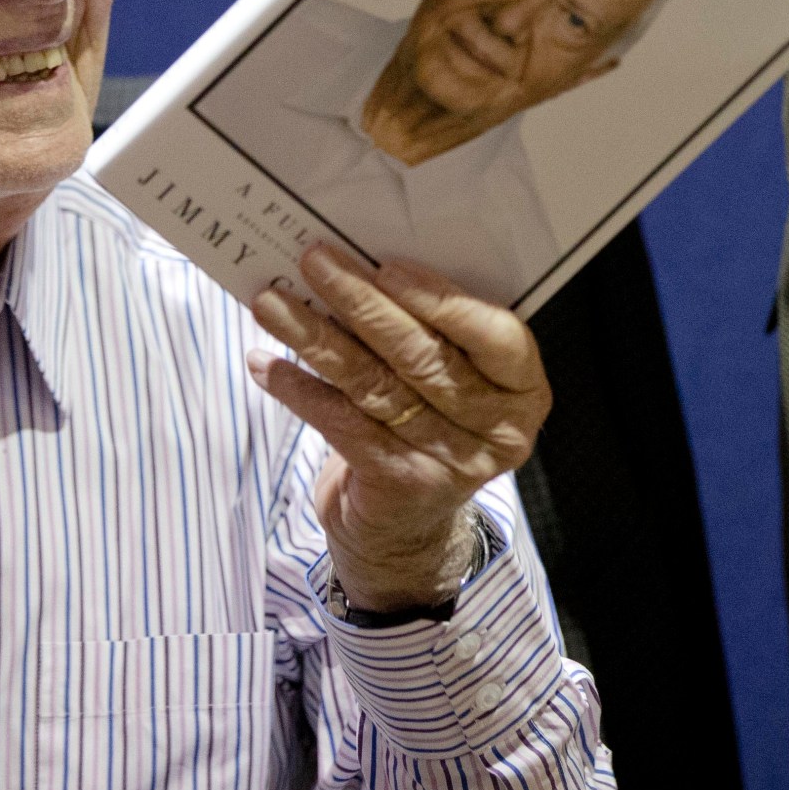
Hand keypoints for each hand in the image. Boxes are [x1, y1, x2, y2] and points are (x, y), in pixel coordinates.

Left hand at [247, 245, 548, 609]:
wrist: (407, 527)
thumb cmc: (430, 424)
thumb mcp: (455, 379)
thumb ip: (434, 332)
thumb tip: (360, 262)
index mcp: (524, 390)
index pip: (497, 337)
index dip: (443, 301)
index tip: (387, 266)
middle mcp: (498, 431)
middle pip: (424, 356)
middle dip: (363, 304)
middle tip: (315, 262)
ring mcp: (452, 463)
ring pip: (374, 385)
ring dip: (316, 338)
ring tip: (271, 304)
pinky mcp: (401, 485)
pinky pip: (344, 424)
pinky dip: (299, 390)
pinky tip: (264, 364)